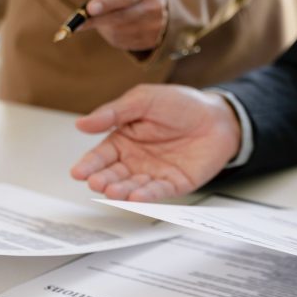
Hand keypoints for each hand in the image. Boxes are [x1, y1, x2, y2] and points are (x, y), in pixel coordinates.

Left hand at [68, 0, 167, 51]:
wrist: (147, 1)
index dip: (108, 2)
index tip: (90, 8)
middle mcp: (154, 1)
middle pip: (123, 15)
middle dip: (100, 18)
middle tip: (79, 23)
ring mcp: (154, 22)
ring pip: (120, 29)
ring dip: (102, 25)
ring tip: (95, 16)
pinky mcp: (149, 38)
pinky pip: (122, 40)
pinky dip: (110, 34)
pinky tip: (110, 24)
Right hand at [71, 84, 241, 200]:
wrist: (218, 116)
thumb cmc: (181, 104)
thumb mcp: (143, 100)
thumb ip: (114, 113)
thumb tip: (82, 123)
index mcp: (123, 139)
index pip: (101, 155)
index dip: (89, 164)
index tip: (78, 172)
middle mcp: (135, 160)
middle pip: (113, 174)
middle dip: (103, 180)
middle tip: (96, 182)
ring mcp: (153, 173)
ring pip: (132, 186)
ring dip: (122, 191)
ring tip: (113, 191)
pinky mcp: (173, 184)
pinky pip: (157, 192)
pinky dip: (146, 195)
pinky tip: (137, 196)